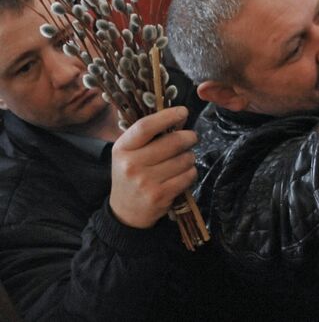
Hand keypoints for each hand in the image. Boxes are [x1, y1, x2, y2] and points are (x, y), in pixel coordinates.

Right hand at [108, 107, 197, 228]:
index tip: (183, 112)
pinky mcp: (160, 196)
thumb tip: (180, 116)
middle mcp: (131, 165)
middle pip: (173, 142)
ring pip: (185, 159)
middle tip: (191, 138)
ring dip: (190, 157)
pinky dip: (190, 172)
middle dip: (189, 137)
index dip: (168, 116)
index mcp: (122, 149)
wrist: (126, 211)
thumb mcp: (129, 152)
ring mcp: (146, 182)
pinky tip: (181, 175)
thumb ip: (149, 135)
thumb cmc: (132, 173)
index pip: (145, 127)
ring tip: (181, 161)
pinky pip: (189, 175)